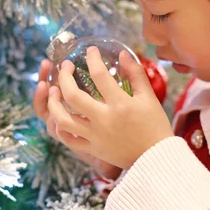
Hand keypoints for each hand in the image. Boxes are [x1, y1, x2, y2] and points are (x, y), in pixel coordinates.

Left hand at [48, 47, 173, 169]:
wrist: (156, 158)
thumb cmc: (155, 126)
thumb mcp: (149, 98)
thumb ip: (136, 74)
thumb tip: (122, 54)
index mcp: (120, 105)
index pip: (99, 75)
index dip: (93, 59)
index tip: (91, 51)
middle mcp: (104, 119)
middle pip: (73, 95)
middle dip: (64, 77)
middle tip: (65, 66)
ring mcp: (95, 136)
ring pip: (63, 119)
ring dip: (53, 103)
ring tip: (53, 91)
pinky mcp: (92, 148)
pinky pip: (68, 139)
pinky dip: (60, 127)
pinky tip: (58, 115)